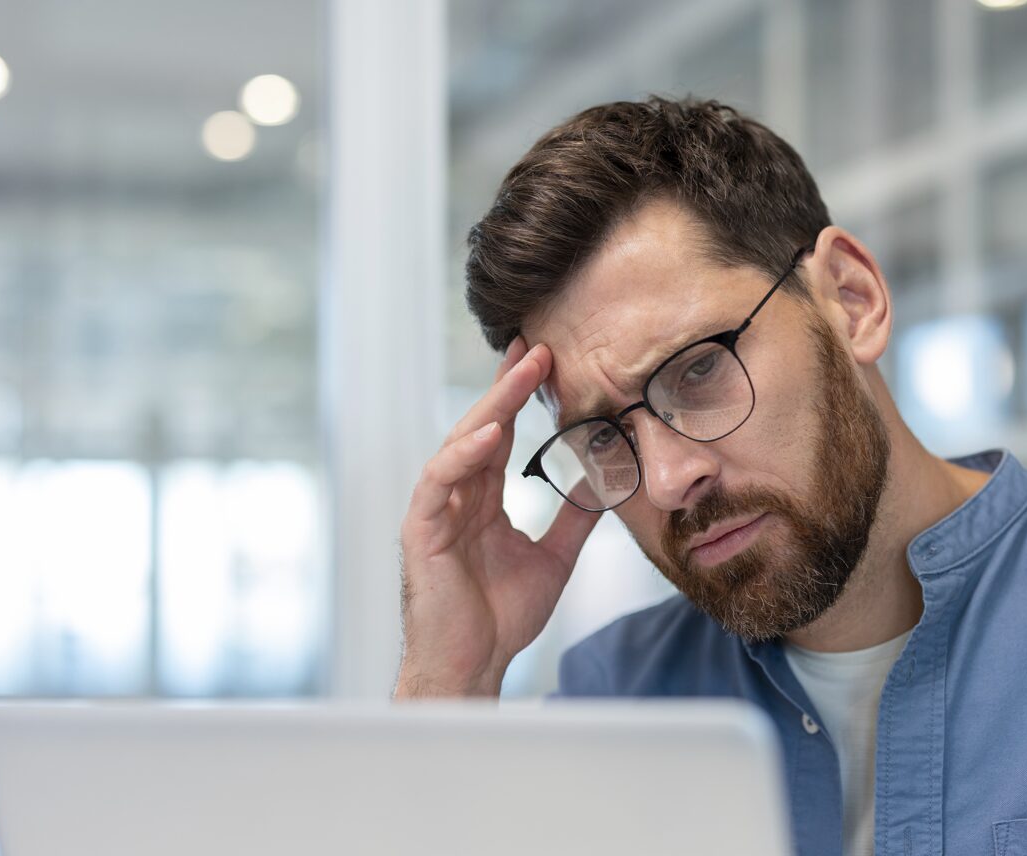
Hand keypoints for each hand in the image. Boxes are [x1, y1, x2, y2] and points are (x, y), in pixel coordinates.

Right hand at [395, 337, 602, 697]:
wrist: (471, 669)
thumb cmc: (500, 620)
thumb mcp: (553, 559)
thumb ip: (573, 520)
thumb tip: (605, 484)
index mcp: (481, 501)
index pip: (500, 436)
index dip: (520, 396)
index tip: (546, 358)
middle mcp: (456, 497)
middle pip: (481, 427)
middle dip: (508, 385)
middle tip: (537, 345)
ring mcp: (436, 511)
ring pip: (461, 443)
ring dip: (491, 406)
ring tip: (522, 373)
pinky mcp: (421, 531)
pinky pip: (439, 481)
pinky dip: (464, 454)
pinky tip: (492, 433)